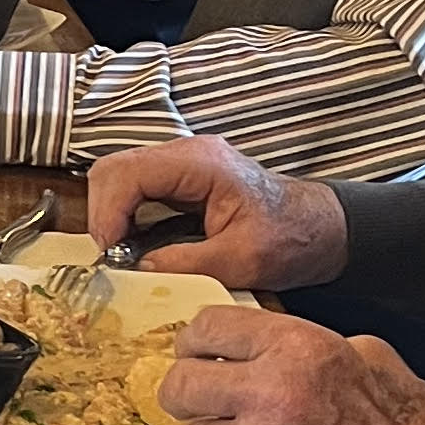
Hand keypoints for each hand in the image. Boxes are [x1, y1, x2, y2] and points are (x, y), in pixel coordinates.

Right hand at [81, 137, 348, 288]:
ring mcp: (181, 164)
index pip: (128, 172)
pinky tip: (135, 246)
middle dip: (102, 213)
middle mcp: (186, 154)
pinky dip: (125, 217)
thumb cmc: (292, 239)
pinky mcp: (179, 180)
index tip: (109, 252)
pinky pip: (135, 189)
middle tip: (110, 257)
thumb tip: (137, 270)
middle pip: (113, 169)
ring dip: (111, 215)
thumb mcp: (242, 261)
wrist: (321, 229)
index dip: (108, 212)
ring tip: (120, 254)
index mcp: (201, 164)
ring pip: (118, 177)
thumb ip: (187, 264)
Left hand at [155, 311, 424, 424]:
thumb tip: (263, 343)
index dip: (196, 342)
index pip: (209, 327)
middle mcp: (272, 394)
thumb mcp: (370, 358)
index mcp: (300, 349)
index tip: (196, 353)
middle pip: (181, 385)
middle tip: (200, 404)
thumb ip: (308, 346)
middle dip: (186, 395)